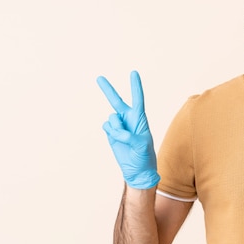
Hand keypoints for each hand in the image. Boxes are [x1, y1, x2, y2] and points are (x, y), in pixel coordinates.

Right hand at [97, 71, 159, 189]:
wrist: (137, 170)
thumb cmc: (144, 157)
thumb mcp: (141, 146)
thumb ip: (129, 136)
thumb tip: (115, 130)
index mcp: (140, 119)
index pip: (138, 99)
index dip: (135, 86)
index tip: (133, 73)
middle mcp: (128, 119)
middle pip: (116, 101)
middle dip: (108, 89)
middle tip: (99, 77)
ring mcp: (119, 126)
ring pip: (111, 118)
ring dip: (115, 128)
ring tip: (123, 139)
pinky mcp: (111, 133)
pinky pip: (106, 127)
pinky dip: (110, 133)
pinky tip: (116, 140)